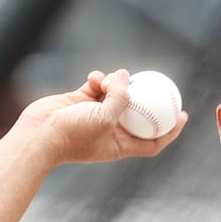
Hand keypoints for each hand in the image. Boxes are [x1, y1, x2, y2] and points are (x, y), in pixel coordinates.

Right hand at [16, 69, 187, 164]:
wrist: (37, 136)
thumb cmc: (72, 135)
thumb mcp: (105, 118)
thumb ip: (120, 98)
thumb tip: (126, 76)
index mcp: (120, 145)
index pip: (153, 141)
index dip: (170, 131)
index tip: (183, 115)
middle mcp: (110, 131)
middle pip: (138, 115)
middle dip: (148, 100)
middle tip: (161, 84)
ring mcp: (95, 116)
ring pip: (116, 96)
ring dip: (117, 84)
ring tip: (114, 77)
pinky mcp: (80, 102)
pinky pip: (97, 87)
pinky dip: (98, 80)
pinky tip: (95, 77)